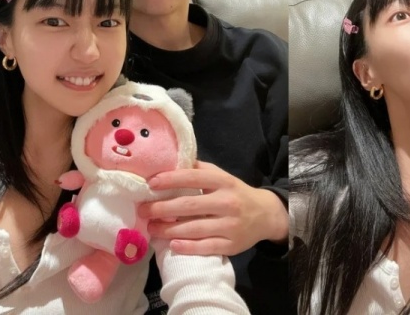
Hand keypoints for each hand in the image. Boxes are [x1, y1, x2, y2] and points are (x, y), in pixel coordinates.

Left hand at [138, 160, 287, 256]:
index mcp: (223, 181)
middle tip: (143, 210)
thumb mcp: (222, 177)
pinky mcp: (231, 245)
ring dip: (169, 230)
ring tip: (151, 228)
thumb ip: (200, 170)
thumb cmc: (235, 193)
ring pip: (195, 228)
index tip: (151, 183)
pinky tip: (172, 245)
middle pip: (190, 205)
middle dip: (163, 208)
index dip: (171, 179)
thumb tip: (171, 162)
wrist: (265, 215)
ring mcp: (230, 225)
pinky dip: (188, 246)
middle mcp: (227, 202)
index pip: (194, 177)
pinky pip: (206, 247)